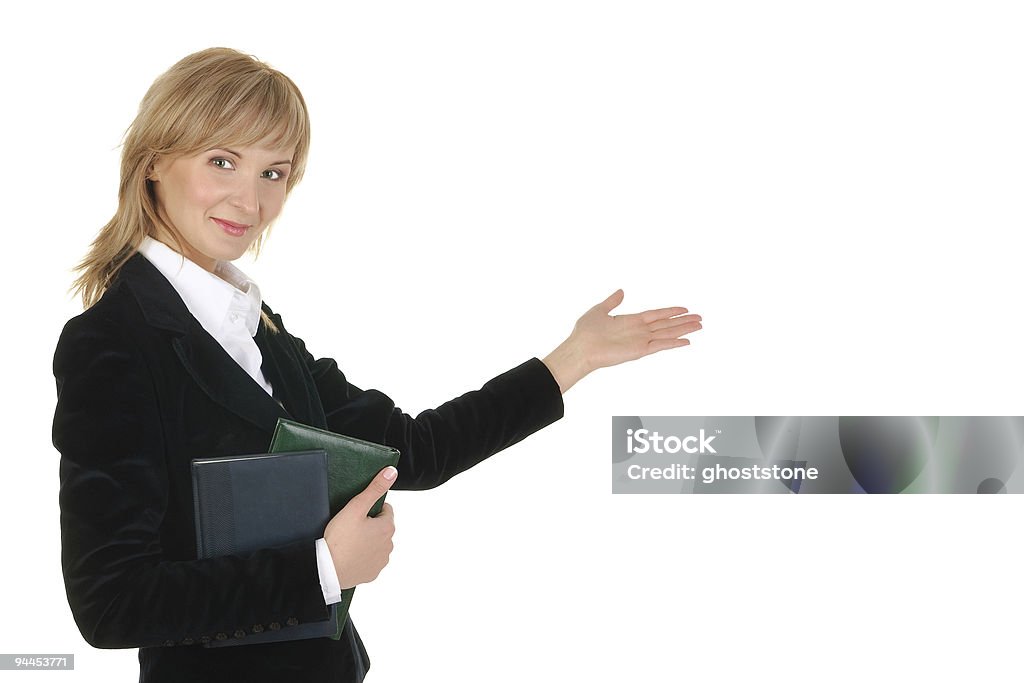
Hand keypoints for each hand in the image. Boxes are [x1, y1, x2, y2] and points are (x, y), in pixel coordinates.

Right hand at [323, 466, 396, 588]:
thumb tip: (391, 472)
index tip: (357, 513)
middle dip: (369, 525)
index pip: (385, 510)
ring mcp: (381, 561)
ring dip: (367, 541)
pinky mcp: (372, 573)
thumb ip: (374, 488)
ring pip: (376, 544)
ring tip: (348, 541)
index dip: (370, 508)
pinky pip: (370, 560)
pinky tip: (349, 554)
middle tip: (350, 526)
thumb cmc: (339, 540)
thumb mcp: (356, 507)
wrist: (326, 570)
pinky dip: (362, 556)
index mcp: (387, 528)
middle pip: (381, 527)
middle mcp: (389, 545)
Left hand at [542, 289, 701, 392]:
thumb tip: (621, 291)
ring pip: (667, 333)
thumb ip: (612, 301)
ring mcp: (640, 341)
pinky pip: (660, 345)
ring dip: (684, 330)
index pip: (656, 315)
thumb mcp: (599, 310)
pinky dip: (674, 343)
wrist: (580, 348)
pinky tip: (687, 341)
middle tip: (700, 318)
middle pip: (666, 324)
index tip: (684, 309)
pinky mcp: (639, 351)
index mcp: (630, 321)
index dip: (670, 311)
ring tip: (700, 326)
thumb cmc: (585, 332)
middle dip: (683, 321)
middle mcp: (638, 331)